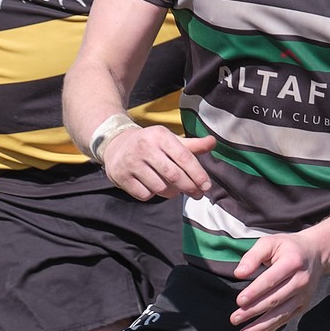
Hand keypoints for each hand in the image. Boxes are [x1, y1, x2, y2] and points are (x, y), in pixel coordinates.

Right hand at [100, 124, 215, 200]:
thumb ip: (192, 145)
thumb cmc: (151, 145)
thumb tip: (213, 142)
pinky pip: (145, 195)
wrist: (116, 145)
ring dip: (172, 193)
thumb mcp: (170, 141)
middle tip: (197, 194)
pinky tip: (153, 187)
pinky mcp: (122, 176)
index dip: (198, 174)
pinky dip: (153, 194)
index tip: (206, 186)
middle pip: (174, 175)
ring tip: (175, 189)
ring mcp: (132, 162)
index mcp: (160, 135)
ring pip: (160, 187)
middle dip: (189, 187)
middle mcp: (145, 147)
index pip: (184, 157)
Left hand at [230, 230, 329, 330]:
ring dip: (260, 327)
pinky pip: (284, 320)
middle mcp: (301, 281)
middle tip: (234, 319)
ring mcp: (303, 296)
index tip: (239, 301)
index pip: (271, 280)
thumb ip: (253, 256)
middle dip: (253, 311)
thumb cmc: (288, 247)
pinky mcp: (302, 306)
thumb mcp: (270, 242)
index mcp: (292, 262)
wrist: (317, 254)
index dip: (255, 291)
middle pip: (274, 300)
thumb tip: (238, 273)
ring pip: (280, 314)